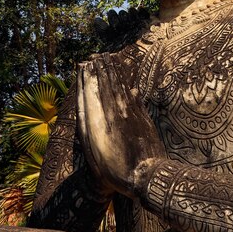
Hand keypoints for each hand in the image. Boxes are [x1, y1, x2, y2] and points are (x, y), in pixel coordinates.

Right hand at [77, 53, 164, 196]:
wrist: (146, 175)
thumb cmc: (114, 170)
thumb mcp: (93, 150)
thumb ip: (88, 125)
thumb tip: (86, 101)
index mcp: (100, 120)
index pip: (92, 92)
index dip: (89, 78)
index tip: (86, 65)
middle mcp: (115, 112)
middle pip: (108, 86)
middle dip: (102, 70)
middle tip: (98, 57)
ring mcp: (131, 113)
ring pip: (122, 88)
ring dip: (116, 73)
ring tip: (111, 61)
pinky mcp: (144, 118)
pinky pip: (135, 97)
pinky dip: (130, 88)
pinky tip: (130, 84)